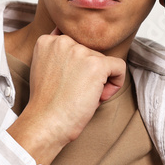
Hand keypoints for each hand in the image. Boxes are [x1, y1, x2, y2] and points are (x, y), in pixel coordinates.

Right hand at [7, 27, 125, 164]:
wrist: (45, 123)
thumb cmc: (47, 105)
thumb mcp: (46, 71)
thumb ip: (61, 56)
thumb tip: (86, 55)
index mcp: (47, 41)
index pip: (75, 45)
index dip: (76, 67)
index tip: (69, 84)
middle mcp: (62, 41)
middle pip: (91, 53)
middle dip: (89, 74)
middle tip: (77, 94)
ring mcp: (79, 51)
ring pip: (104, 62)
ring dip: (100, 81)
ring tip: (84, 98)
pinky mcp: (96, 64)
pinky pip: (119, 67)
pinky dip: (116, 82)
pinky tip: (101, 96)